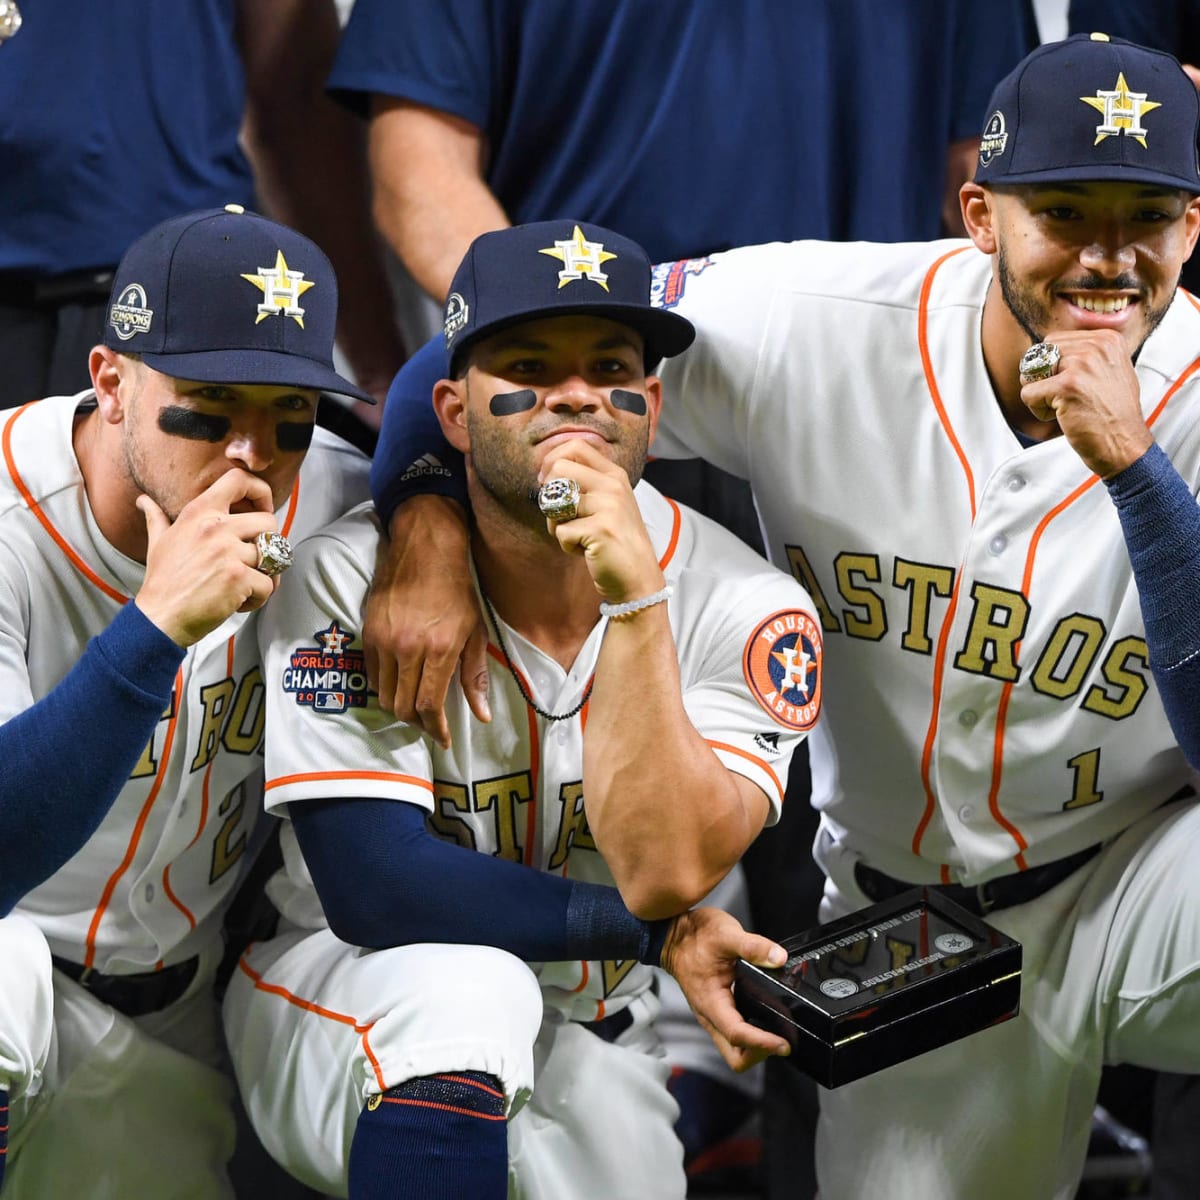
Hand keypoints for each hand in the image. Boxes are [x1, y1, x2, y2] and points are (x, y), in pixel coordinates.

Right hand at [134, 469, 279, 645]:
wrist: (160, 618)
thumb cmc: (163, 581)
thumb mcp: (158, 542)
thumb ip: (157, 518)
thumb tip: (143, 501)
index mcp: (199, 513)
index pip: (238, 479)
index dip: (260, 491)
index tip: (261, 509)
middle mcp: (215, 527)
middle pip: (269, 522)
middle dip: (267, 544)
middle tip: (251, 561)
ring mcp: (228, 552)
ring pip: (273, 556)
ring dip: (264, 575)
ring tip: (243, 585)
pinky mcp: (238, 577)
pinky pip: (269, 584)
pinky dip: (259, 598)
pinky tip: (238, 601)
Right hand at [362, 495, 489, 745]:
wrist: (424, 548)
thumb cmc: (457, 588)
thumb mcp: (475, 630)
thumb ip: (476, 675)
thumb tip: (482, 715)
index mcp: (439, 649)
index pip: (430, 705)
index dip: (436, 729)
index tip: (444, 739)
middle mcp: (408, 648)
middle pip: (403, 707)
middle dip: (418, 723)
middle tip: (430, 724)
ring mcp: (384, 640)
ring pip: (384, 694)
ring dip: (399, 707)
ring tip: (415, 706)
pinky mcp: (369, 631)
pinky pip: (372, 674)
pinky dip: (385, 687)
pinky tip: (400, 683)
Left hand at [538, 440, 664, 602]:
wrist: (638, 576)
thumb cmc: (616, 541)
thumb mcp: (608, 502)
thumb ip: (585, 484)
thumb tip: (545, 471)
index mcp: (614, 475)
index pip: (576, 446)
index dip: (552, 460)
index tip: (548, 482)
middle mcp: (613, 485)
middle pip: (559, 468)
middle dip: (549, 494)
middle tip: (560, 514)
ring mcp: (608, 506)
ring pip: (555, 503)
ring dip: (556, 524)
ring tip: (576, 536)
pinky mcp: (600, 529)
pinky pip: (561, 531)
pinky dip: (566, 545)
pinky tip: (585, 550)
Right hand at [660, 907, 791, 1071]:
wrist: (674, 935)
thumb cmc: (694, 936)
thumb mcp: (726, 934)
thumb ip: (753, 946)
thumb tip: (778, 958)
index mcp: (710, 1002)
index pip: (737, 1035)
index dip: (763, 1043)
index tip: (784, 1043)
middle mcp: (709, 1015)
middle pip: (735, 1057)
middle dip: (760, 1054)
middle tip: (781, 1040)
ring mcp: (712, 1016)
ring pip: (735, 1050)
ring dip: (757, 1047)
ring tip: (777, 1032)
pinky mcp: (716, 1011)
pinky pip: (734, 1035)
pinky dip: (752, 1035)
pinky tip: (765, 1018)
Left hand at [1019, 329, 1151, 477]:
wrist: (1125, 444)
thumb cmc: (1114, 414)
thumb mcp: (1111, 370)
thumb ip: (1087, 354)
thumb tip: (1050, 349)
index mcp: (1107, 339)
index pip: (1055, 340)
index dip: (1054, 366)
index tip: (1076, 385)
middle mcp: (1097, 347)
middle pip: (1041, 354)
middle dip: (1044, 378)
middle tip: (1067, 398)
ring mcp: (1082, 365)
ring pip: (1032, 373)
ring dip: (1041, 395)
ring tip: (1066, 407)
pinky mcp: (1067, 386)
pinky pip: (1028, 393)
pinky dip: (1037, 409)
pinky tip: (1062, 416)